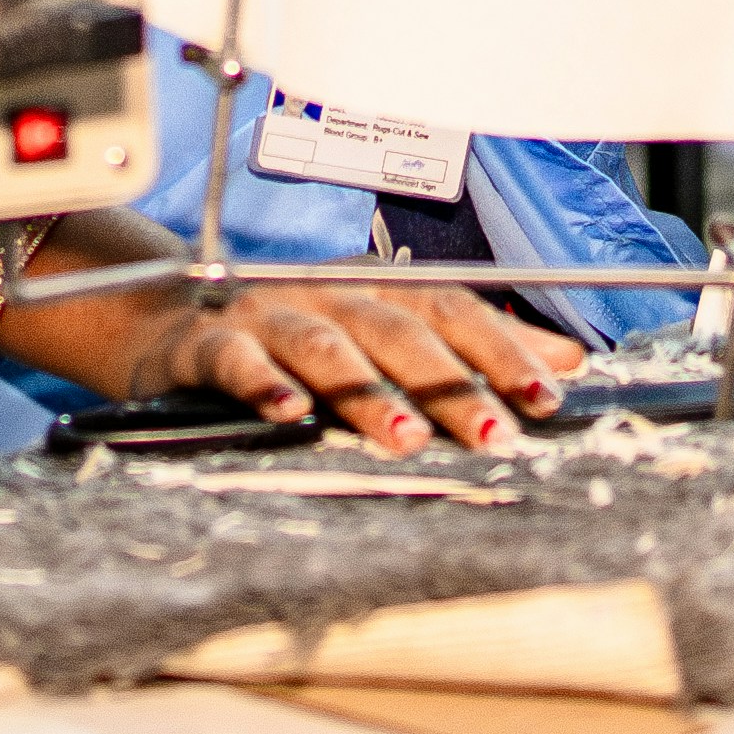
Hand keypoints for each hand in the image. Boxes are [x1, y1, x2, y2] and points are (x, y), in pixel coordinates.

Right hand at [104, 275, 582, 459]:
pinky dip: (263, 382)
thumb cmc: (286, 335)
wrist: (164, 322)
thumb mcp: (382, 334)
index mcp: (375, 293)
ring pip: (325, 347)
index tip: (547, 398)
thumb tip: (568, 360)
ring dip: (369, 392)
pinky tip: (289, 414)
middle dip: (451, 382)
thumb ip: (472, 347)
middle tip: (495, 432)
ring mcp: (267, 316)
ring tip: (408, 439)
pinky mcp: (206, 344)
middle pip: (398, 331)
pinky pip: (236, 359)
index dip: (500, 350)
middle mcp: (328, 297)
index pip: (451, 310)